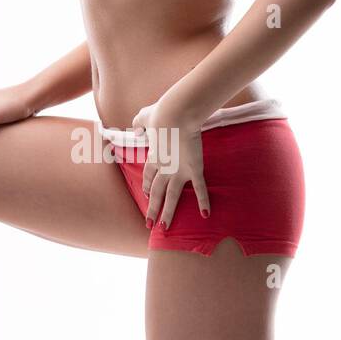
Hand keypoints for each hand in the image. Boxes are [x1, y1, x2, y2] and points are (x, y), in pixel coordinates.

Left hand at [131, 101, 210, 229]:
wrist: (175, 115)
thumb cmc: (161, 112)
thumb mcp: (144, 115)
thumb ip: (139, 122)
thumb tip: (135, 127)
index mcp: (154, 156)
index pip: (148, 175)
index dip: (146, 185)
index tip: (144, 194)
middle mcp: (164, 168)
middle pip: (156, 192)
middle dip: (152, 208)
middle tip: (149, 223)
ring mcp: (178, 170)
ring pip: (172, 196)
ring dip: (169, 212)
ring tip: (165, 227)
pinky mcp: (193, 169)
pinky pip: (199, 189)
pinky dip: (203, 201)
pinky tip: (205, 215)